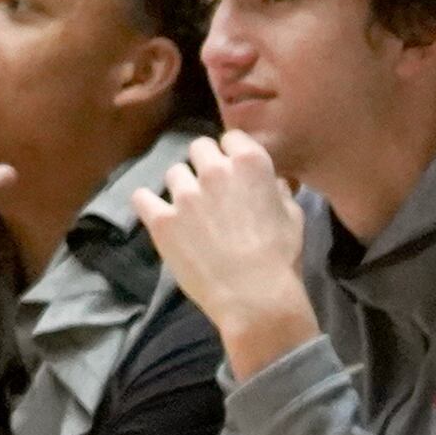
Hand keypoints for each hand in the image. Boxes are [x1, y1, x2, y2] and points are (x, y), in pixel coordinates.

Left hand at [132, 132, 318, 377]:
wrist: (256, 297)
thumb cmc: (280, 258)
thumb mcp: (293, 216)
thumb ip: (278, 190)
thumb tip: (272, 181)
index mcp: (249, 163)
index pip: (231, 137)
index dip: (231, 153)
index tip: (232, 169)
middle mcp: (213, 170)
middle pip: (198, 148)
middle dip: (204, 164)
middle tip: (211, 189)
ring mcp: (184, 194)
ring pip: (173, 173)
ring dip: (181, 186)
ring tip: (189, 210)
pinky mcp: (161, 219)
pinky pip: (142, 197)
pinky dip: (148, 204)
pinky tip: (158, 214)